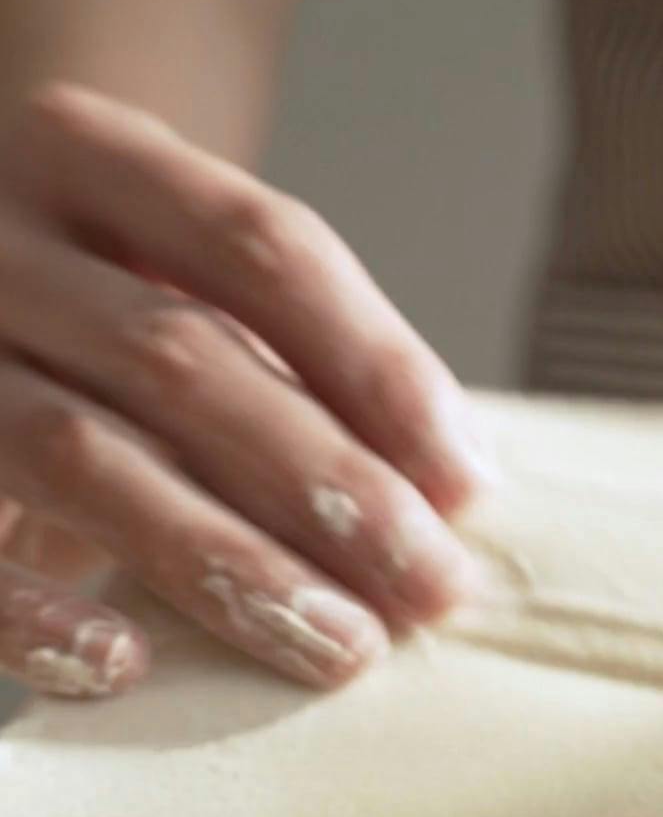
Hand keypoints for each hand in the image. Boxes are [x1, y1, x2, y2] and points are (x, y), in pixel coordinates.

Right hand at [0, 83, 494, 701]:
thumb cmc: (83, 314)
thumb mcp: (159, 277)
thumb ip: (274, 347)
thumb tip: (450, 482)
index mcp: (82, 153)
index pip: (261, 244)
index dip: (376, 365)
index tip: (466, 483)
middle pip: (180, 356)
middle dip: (325, 484)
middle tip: (431, 590)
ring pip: (79, 455)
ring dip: (226, 560)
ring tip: (340, 646)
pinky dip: (37, 615)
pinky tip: (130, 663)